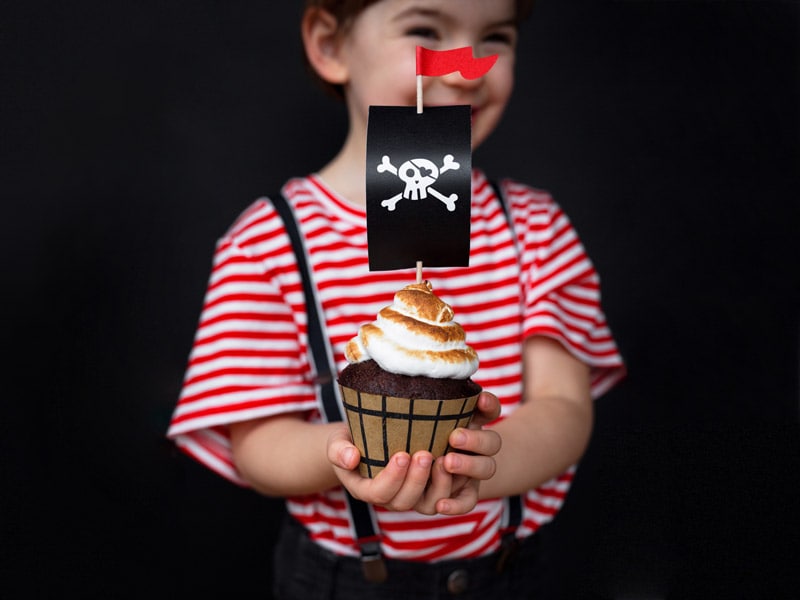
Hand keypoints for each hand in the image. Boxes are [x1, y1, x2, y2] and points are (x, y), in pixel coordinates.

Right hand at [326, 391, 501, 514]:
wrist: (365, 440)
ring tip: (444, 460)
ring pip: (428, 504)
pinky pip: (445, 497)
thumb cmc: (350, 440)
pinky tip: (457, 462)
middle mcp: (389, 498)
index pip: (378, 493)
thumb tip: (350, 458)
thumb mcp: (337, 441)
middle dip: (416, 480)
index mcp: (365, 489)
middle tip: (424, 454)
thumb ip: (338, 450)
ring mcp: (411, 496)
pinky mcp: (429, 490)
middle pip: (404, 501)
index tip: (402, 455)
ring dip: (438, 485)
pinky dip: (454, 485)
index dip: (392, 478)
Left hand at [437, 391, 501, 513]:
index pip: (490, 411)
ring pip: (484, 471)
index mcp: (475, 427)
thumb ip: (452, 403)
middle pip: (492, 445)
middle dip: (475, 441)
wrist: (425, 459)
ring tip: (444, 462)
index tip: (479, 400)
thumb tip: (472, 393)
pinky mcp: (460, 494)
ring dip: (467, 466)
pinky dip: (456, 506)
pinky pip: (466, 503)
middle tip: (454, 437)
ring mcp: (473, 474)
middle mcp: (480, 450)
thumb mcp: (438, 414)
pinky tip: (441, 506)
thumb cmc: (428, 430)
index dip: (488, 406)